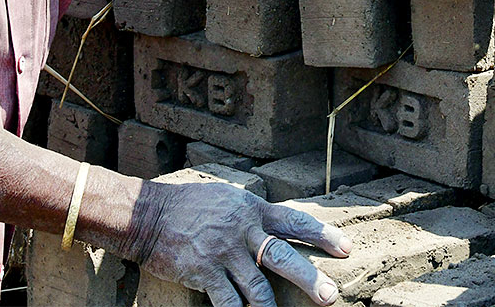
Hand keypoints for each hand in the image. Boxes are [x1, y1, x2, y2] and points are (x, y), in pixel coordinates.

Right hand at [138, 180, 350, 306]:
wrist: (148, 215)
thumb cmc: (188, 205)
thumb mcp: (226, 197)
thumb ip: (252, 213)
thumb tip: (278, 224)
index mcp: (251, 209)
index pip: (294, 221)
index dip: (322, 235)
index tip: (345, 248)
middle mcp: (242, 229)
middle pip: (283, 256)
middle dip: (310, 278)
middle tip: (330, 296)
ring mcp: (223, 252)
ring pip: (258, 287)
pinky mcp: (204, 272)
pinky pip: (228, 302)